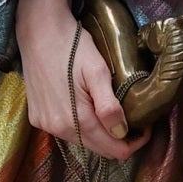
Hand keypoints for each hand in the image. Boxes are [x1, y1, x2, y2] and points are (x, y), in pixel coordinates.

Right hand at [16, 0, 148, 162]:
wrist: (38, 31)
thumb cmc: (73, 46)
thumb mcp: (97, 70)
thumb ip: (108, 105)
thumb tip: (122, 132)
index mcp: (77, 120)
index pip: (112, 150)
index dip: (133, 143)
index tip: (146, 128)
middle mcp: (58, 129)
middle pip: (96, 149)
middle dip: (118, 140)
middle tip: (134, 122)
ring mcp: (45, 125)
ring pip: (80, 141)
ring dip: (99, 134)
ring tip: (113, 114)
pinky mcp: (36, 117)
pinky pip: (65, 132)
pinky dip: (80, 127)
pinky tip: (87, 108)